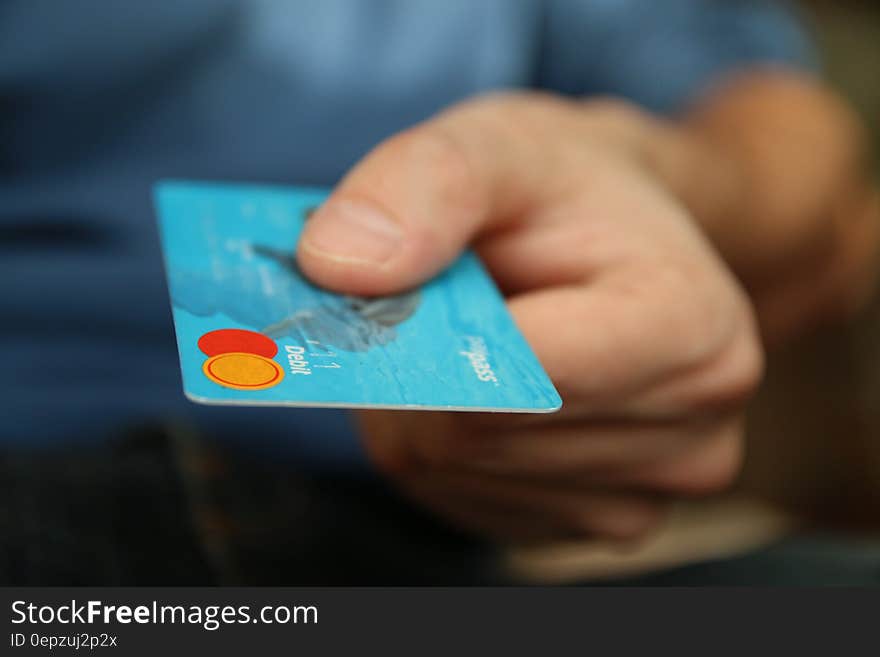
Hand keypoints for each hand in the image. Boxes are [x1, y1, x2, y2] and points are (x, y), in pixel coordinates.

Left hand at [297, 93, 762, 541]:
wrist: (621, 237)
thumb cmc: (564, 191)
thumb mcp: (499, 143)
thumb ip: (425, 184)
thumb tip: (337, 265)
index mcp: (693, 328)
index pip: (515, 372)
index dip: (427, 331)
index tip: (398, 283)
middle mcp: (694, 431)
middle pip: (473, 436)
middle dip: (416, 366)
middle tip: (430, 302)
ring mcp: (650, 496)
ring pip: (453, 473)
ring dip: (420, 406)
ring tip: (466, 339)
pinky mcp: (601, 521)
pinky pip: (464, 499)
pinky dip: (442, 445)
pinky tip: (481, 389)